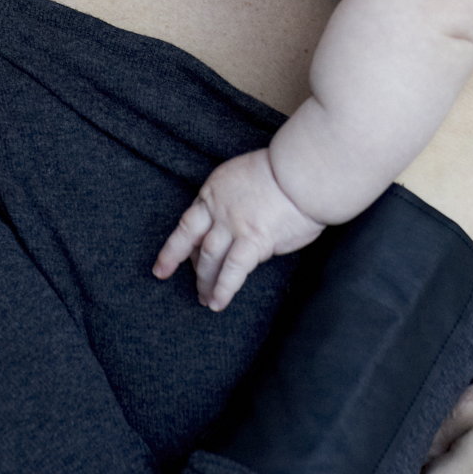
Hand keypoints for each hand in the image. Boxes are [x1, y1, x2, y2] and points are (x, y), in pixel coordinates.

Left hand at [152, 149, 323, 309]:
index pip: (190, 222)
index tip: (170, 260)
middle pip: (192, 241)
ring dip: (204, 282)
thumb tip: (241, 221)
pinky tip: (217, 303)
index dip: (177, 245)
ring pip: (208, 258)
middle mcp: (218, 208)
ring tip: (204, 299)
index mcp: (215, 189)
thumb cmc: (287, 170)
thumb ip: (237, 199)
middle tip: (189, 283)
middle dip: (186, 266)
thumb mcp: (247, 175)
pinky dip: (223, 288)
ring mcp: (233, 225)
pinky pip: (232, 270)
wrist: (302, 170)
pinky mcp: (253, 240)